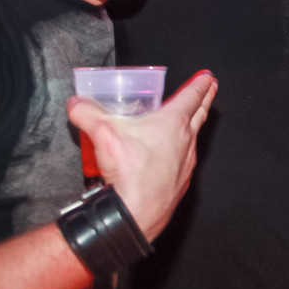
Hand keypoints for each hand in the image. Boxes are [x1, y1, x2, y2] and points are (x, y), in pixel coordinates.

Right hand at [66, 70, 217, 240]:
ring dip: (194, 125)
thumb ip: (87, 113)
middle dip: (206, 98)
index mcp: (173, 123)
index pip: (192, 96)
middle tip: (211, 88)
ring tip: (191, 119)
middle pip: (200, 113)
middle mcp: (185, 140)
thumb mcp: (102, 133)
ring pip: (194, 136)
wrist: (137, 212)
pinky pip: (184, 159)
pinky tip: (173, 154)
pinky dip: (181, 150)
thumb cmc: (130, 173)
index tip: (208, 77)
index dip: (201, 84)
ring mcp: (186, 161)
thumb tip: (77, 103)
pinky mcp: (180, 180)